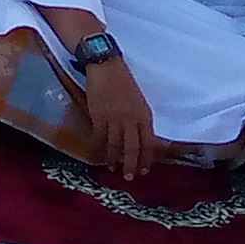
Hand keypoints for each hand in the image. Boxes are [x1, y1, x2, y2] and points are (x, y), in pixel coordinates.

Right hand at [81, 51, 159, 181]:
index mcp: (144, 115)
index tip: (143, 170)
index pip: (148, 143)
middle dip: (131, 164)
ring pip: (115, 145)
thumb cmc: (123, 80)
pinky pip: (99, 138)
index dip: (145, 158)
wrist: (106, 66)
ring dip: (114, 159)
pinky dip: (98, 149)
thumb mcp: (138, 100)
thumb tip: (137, 136)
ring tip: (113, 169)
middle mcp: (131, 120)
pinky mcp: (99, 116)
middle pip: (133, 148)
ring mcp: (115, 119)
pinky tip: (96, 157)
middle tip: (129, 177)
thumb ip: (139, 118)